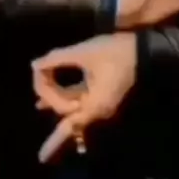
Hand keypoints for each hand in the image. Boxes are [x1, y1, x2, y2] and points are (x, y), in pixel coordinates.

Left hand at [32, 33, 136, 162]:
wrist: (143, 49)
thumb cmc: (115, 52)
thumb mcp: (84, 52)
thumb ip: (57, 58)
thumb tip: (35, 65)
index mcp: (95, 105)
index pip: (67, 122)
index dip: (52, 129)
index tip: (40, 125)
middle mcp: (98, 111)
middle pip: (68, 116)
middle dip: (50, 99)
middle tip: (38, 82)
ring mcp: (100, 105)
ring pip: (73, 111)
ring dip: (56, 102)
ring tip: (38, 104)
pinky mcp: (101, 96)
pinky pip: (79, 102)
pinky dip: (65, 98)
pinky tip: (49, 101)